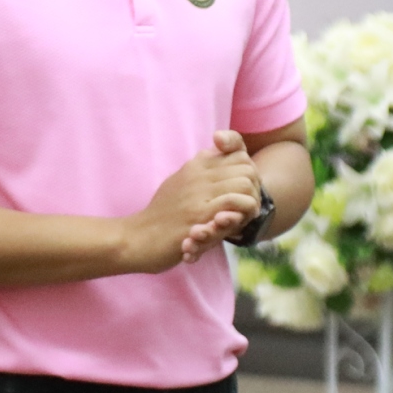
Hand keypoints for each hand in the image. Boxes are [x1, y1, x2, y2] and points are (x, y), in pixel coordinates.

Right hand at [123, 130, 258, 273]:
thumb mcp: (179, 185)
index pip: (238, 153)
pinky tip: (235, 226)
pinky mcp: (200, 215)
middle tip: (246, 209)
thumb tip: (213, 157)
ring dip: (251, 203)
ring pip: (246, 182)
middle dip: (254, 189)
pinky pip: (236, 202)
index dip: (247, 174)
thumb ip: (198, 172)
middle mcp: (198, 174)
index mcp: (195, 165)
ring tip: (242, 218)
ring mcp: (200, 193)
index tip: (241, 193)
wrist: (138, 238)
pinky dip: (244, 214)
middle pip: (247, 167)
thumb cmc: (160, 216)